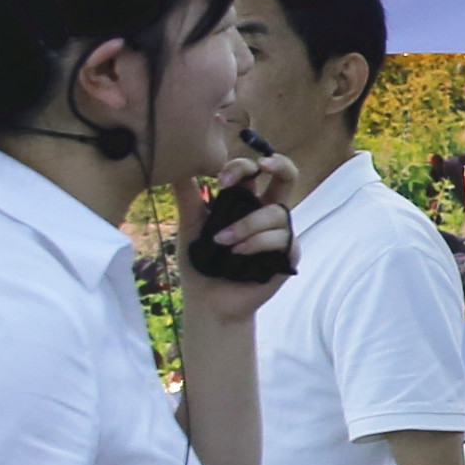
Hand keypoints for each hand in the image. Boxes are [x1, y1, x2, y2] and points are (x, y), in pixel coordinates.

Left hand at [171, 149, 308, 327]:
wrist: (209, 300)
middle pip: (286, 179)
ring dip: (248, 224)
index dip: (243, 166)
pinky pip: (282, 239)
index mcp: (246, 203)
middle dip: (279, 165)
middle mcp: (266, 214)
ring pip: (278, 212)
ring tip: (223, 241)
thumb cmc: (201, 263)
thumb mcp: (191, 225)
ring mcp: (280, 234)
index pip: (253, 173)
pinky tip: (238, 253)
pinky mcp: (287, 256)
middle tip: (263, 164)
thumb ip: (188, 196)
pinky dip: (257, 244)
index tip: (222, 178)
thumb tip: (177, 166)